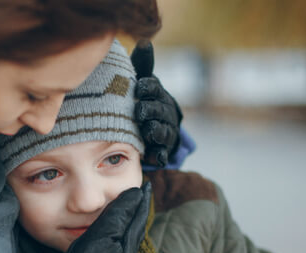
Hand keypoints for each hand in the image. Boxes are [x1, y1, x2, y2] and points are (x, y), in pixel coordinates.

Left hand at [131, 40, 182, 167]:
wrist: (159, 126)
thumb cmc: (146, 100)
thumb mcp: (143, 83)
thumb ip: (142, 66)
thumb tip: (143, 41)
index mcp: (157, 95)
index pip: (154, 88)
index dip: (148, 88)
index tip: (139, 88)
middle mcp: (164, 113)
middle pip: (159, 110)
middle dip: (151, 110)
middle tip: (140, 111)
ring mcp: (165, 132)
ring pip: (162, 132)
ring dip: (155, 131)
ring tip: (148, 132)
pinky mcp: (163, 150)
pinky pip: (162, 154)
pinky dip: (159, 156)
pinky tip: (154, 158)